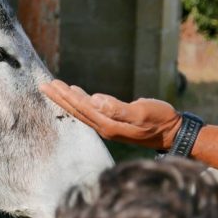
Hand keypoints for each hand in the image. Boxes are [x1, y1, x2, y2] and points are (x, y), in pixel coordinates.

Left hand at [40, 79, 181, 149]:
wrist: (173, 132)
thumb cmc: (160, 120)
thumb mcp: (140, 112)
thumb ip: (117, 108)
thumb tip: (94, 99)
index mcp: (108, 124)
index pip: (80, 107)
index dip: (64, 96)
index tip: (50, 85)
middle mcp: (105, 127)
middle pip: (76, 110)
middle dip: (59, 97)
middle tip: (43, 85)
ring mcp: (109, 126)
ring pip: (82, 111)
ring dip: (68, 99)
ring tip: (55, 88)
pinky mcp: (115, 123)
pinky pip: (92, 111)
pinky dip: (82, 101)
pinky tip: (79, 94)